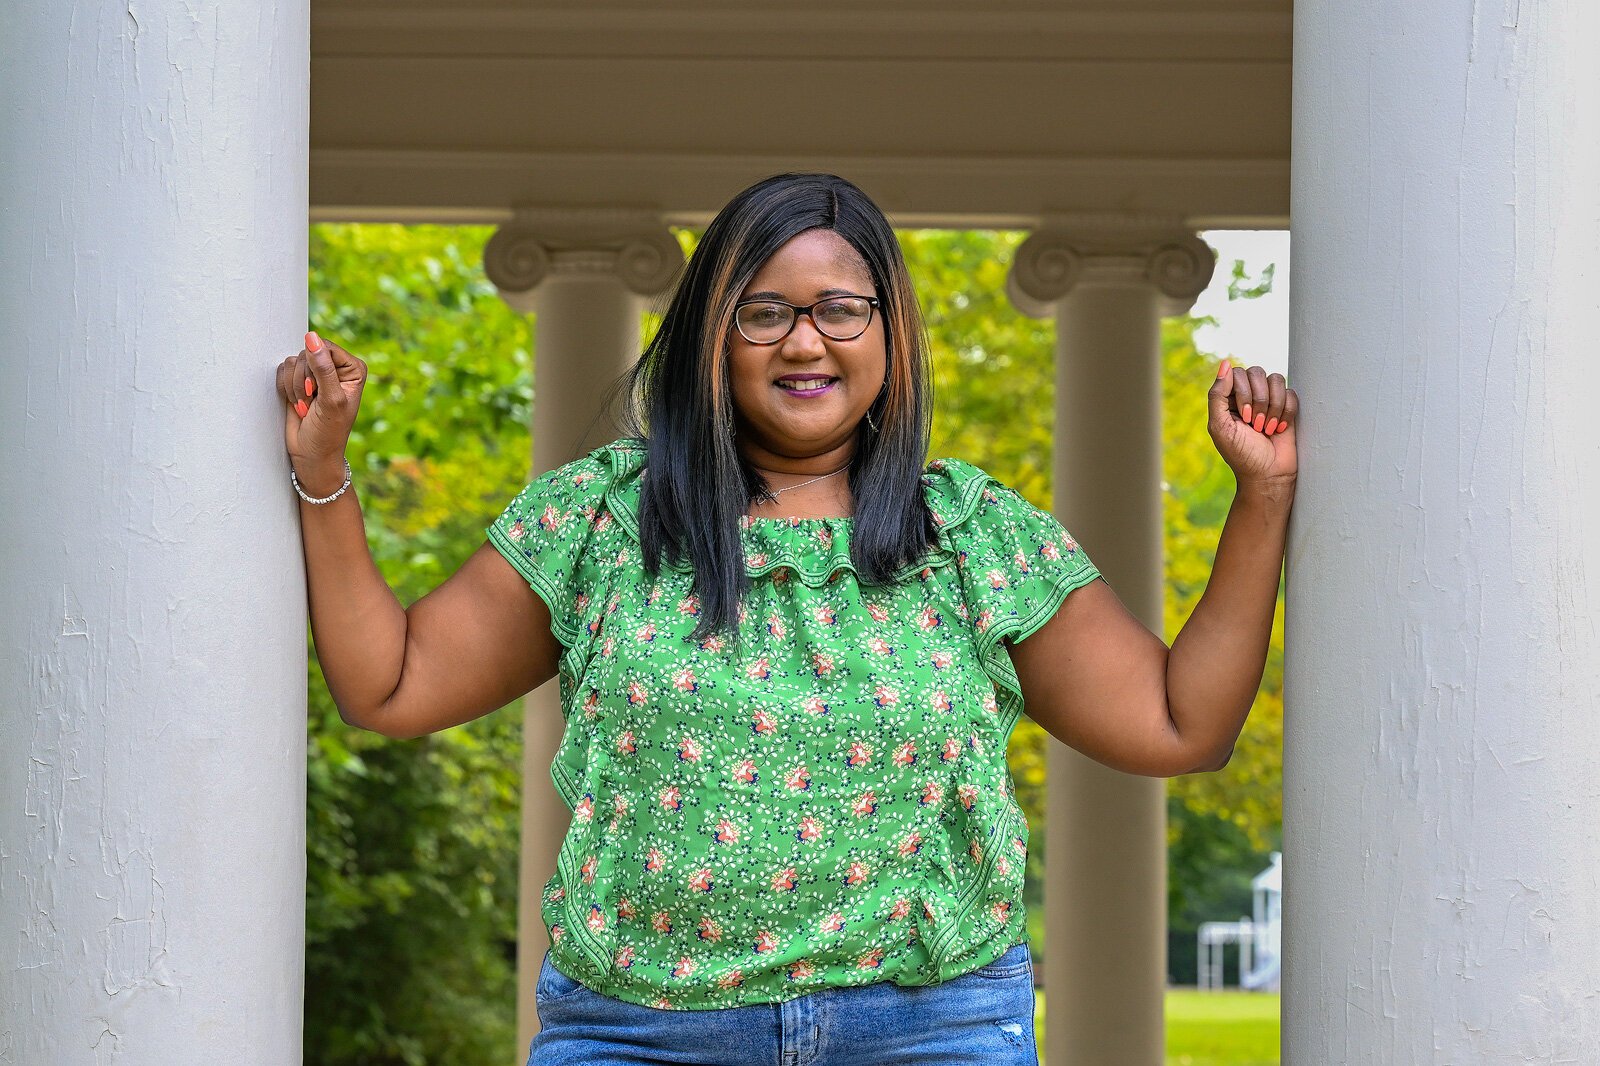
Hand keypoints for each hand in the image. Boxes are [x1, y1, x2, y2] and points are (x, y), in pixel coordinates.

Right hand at [277, 331, 366, 485]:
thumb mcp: (330, 400)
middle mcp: (335, 367)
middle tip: (312, 402)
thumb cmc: (328, 432)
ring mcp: (315, 373)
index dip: (315, 368)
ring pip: (293, 361)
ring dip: (294, 387)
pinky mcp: (297, 380)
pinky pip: (282, 370)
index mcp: (353, 368)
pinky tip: (296, 404)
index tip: (318, 390)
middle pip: (307, 352)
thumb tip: (312, 337)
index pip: (325, 347)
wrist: (311, 453)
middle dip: (303, 380)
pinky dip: (285, 388)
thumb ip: (322, 368)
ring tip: (306, 406)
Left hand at [1207, 359, 1297, 488]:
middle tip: (1256, 425)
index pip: (1236, 373)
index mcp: (1228, 399)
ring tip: (1267, 428)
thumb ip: (1217, 395)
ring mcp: (1268, 399)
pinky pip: (1291, 392)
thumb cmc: (1241, 454)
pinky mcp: (1287, 406)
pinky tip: (1280, 428)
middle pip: (1256, 372)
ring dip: (1273, 406)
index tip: (1244, 418)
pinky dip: (1286, 412)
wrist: (1269, 474)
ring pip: (1276, 379)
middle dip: (1259, 400)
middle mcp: (1248, 395)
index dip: (1243, 393)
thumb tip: (1225, 363)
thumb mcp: (1220, 426)